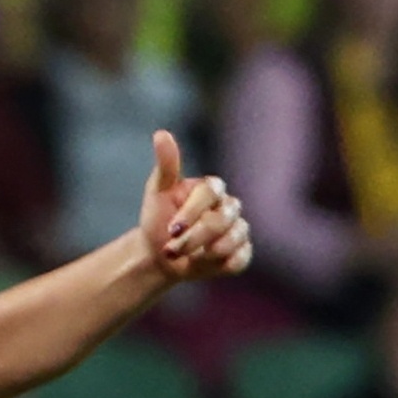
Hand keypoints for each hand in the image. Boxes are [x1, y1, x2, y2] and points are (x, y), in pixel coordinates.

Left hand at [138, 132, 251, 284]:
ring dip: (206, 253)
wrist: (158, 256)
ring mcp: (237, 230)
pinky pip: (240, 259)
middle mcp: (229, 206)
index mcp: (211, 188)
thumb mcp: (157, 192)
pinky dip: (221, 264)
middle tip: (171, 249)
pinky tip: (203, 263)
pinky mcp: (240, 253)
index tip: (172, 229)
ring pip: (234, 239)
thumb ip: (167, 166)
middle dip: (195, 237)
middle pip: (223, 219)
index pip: (211, 192)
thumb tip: (161, 133)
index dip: (192, 211)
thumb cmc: (159, 220)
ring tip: (186, 258)